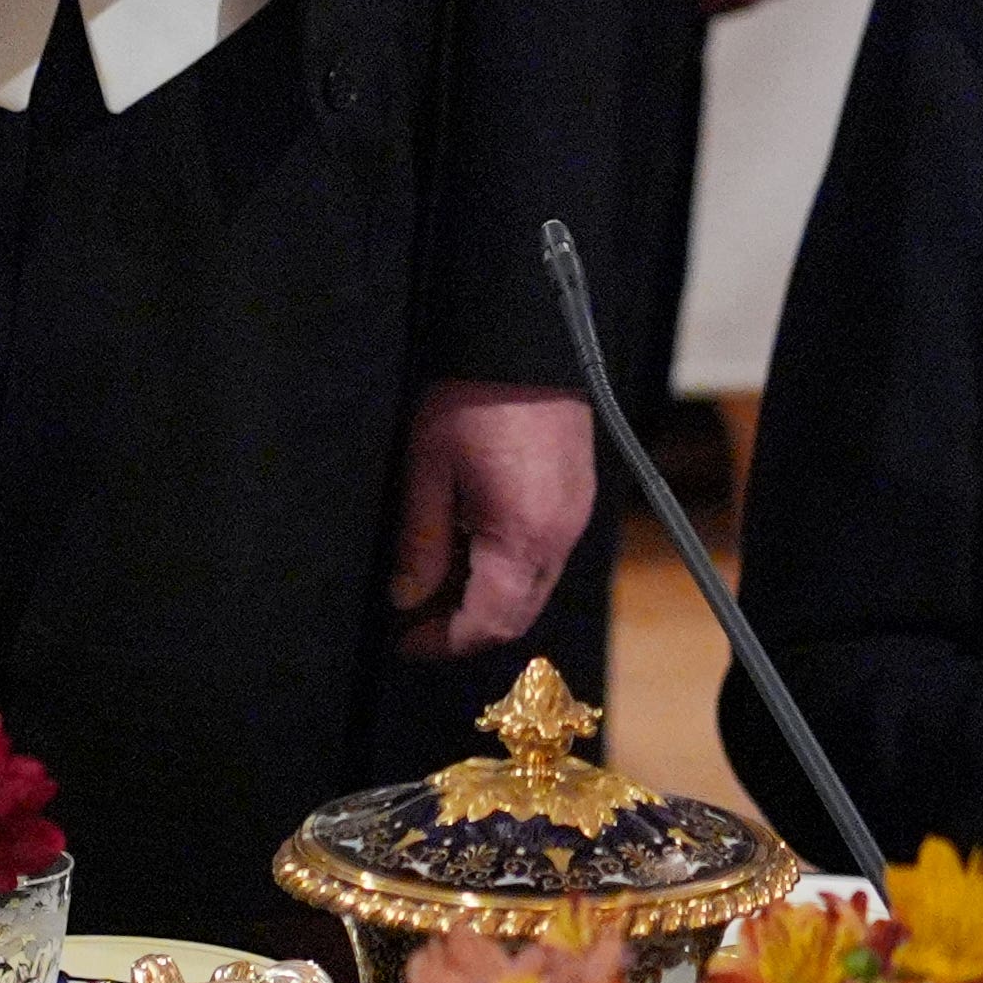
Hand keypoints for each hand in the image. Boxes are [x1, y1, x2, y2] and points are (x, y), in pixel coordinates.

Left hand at [391, 381, 597, 657]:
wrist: (523, 340)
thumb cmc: (471, 397)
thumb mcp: (428, 468)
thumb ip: (420, 542)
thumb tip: (407, 599)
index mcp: (524, 536)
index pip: (489, 621)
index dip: (444, 641)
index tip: (406, 642)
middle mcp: (560, 536)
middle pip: (517, 614)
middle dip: (466, 628)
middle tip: (417, 623)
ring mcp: (575, 516)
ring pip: (532, 588)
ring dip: (487, 599)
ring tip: (436, 585)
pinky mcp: (576, 497)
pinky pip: (544, 556)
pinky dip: (507, 570)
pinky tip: (469, 549)